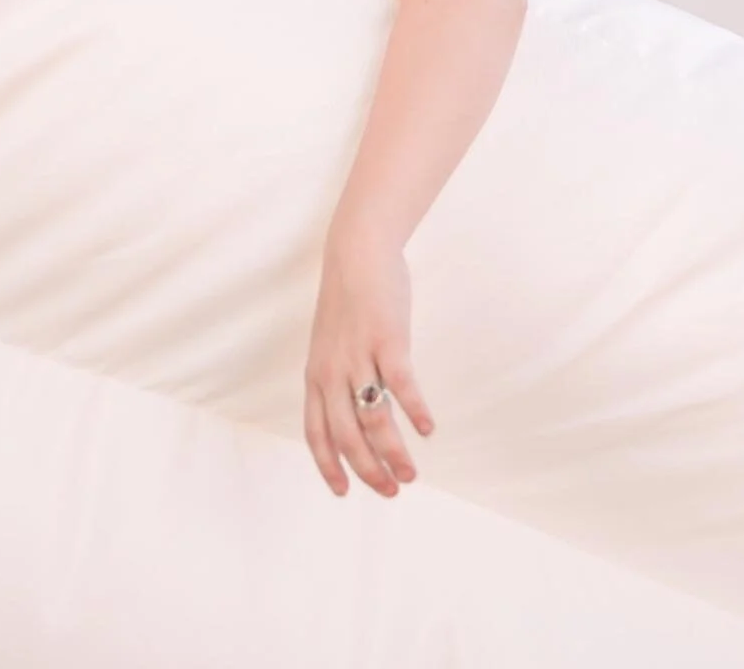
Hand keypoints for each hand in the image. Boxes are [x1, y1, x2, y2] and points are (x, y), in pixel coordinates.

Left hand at [303, 229, 433, 497]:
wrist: (356, 251)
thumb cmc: (349, 299)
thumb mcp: (331, 343)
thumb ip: (340, 377)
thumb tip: (359, 414)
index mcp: (317, 374)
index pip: (317, 432)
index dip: (328, 465)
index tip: (343, 492)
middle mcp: (333, 370)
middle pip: (346, 435)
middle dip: (367, 469)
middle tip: (391, 490)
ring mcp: (359, 355)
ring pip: (372, 418)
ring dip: (393, 452)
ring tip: (411, 474)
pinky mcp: (386, 339)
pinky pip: (400, 385)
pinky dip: (415, 410)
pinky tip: (427, 429)